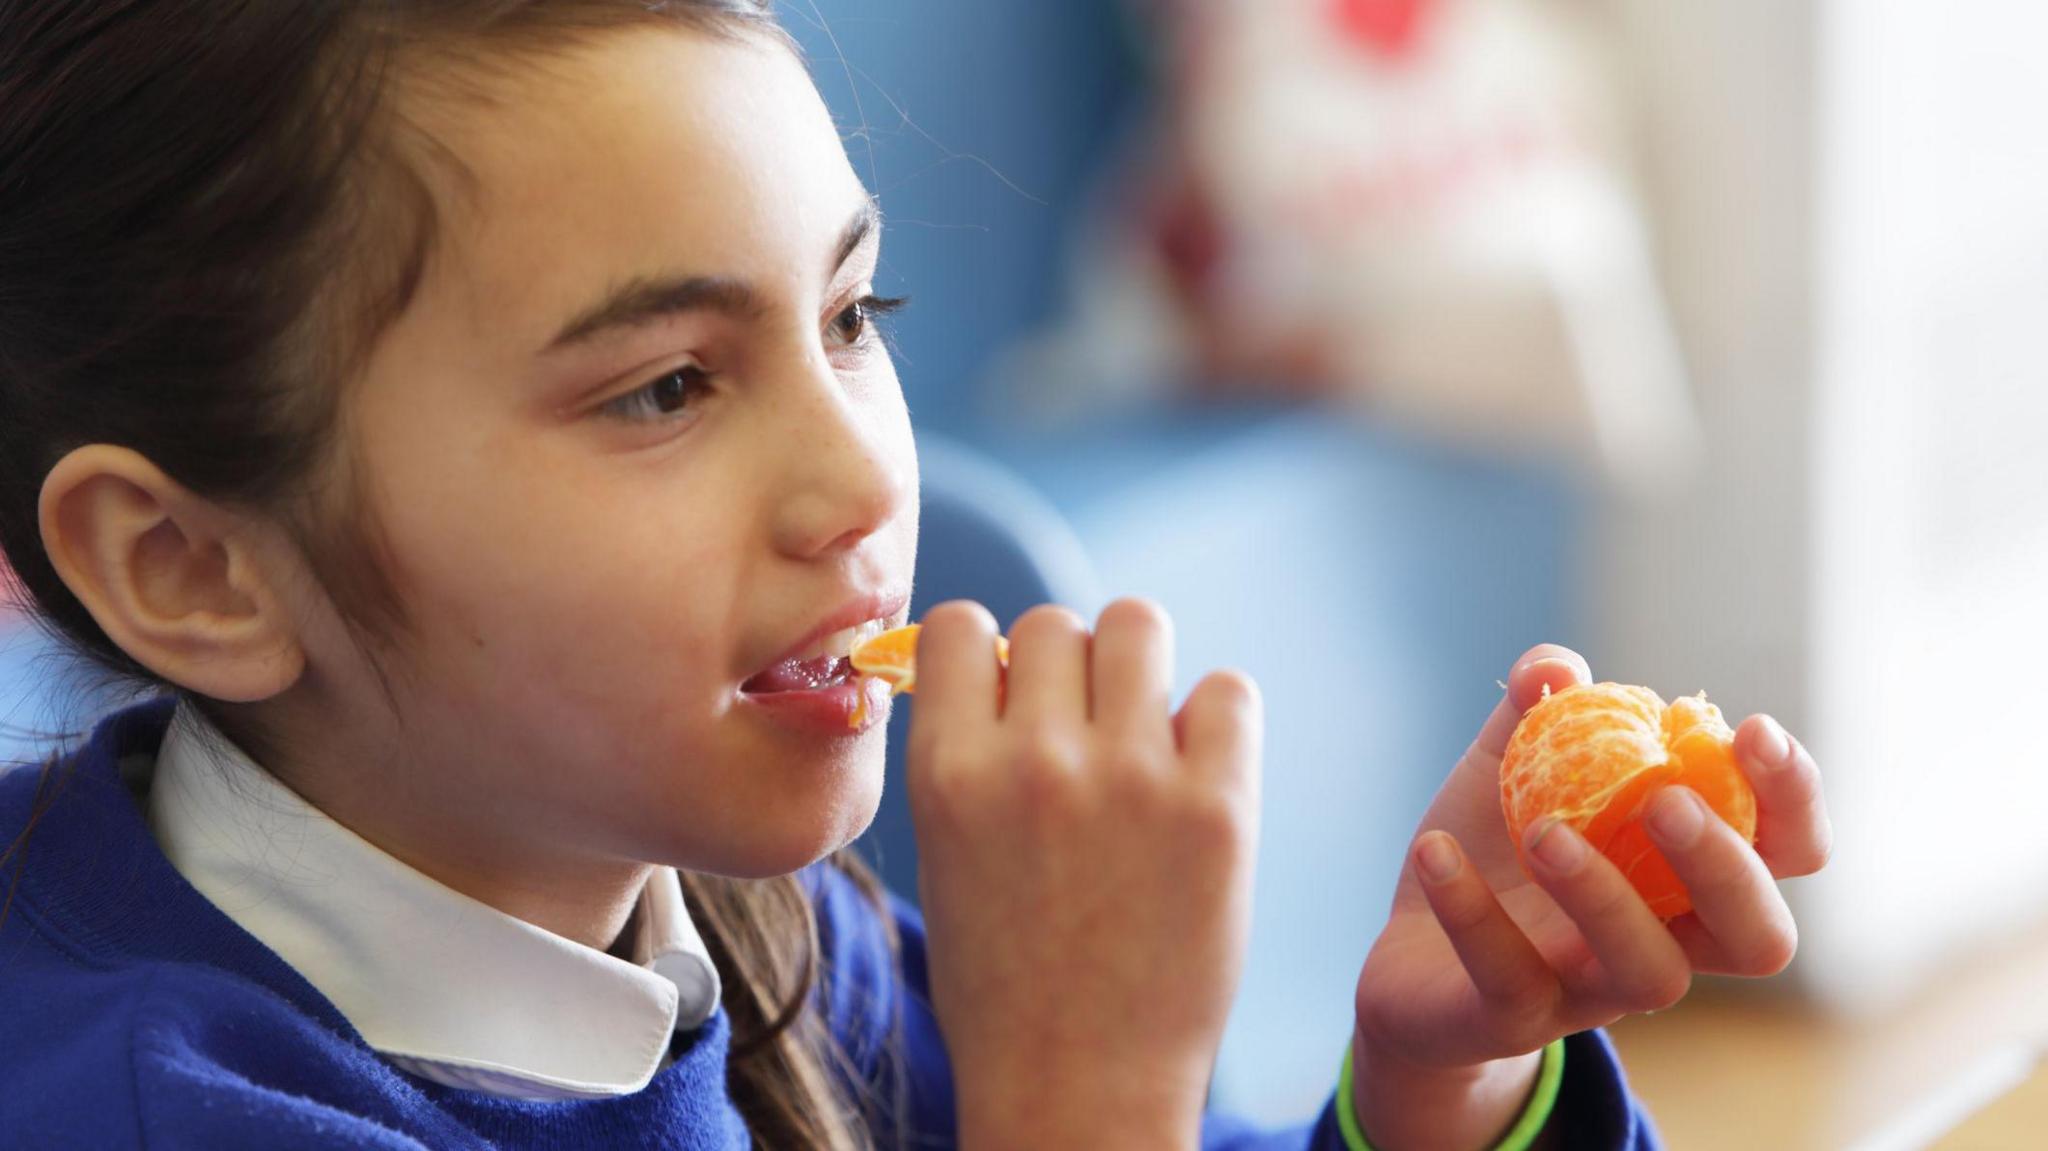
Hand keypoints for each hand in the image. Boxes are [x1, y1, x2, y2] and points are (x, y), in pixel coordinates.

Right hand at [906, 599, 1262, 1150]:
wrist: (1079, 1089)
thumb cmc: (1007, 983)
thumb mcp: (948, 857)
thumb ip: (968, 755)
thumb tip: (1003, 660)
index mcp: (948, 773)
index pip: (959, 623)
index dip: (988, 653)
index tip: (1009, 694)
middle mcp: (1034, 761)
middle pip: (1054, 621)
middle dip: (1069, 667)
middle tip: (1085, 735)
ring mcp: (1130, 780)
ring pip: (1137, 625)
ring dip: (1139, 669)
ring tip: (1144, 740)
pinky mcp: (1217, 809)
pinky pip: (1228, 691)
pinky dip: (1215, 721)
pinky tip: (1198, 776)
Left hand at [1350, 645, 1833, 1150]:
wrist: (1409, 958)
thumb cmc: (1494, 851)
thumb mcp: (1510, 765)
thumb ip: (1538, 708)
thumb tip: (1557, 667)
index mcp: (1687, 872)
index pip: (1788, 849)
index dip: (1791, 796)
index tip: (1752, 728)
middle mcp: (1665, 941)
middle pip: (1759, 936)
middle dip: (1726, 865)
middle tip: (1663, 801)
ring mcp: (1594, 991)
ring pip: (1650, 973)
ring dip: (1605, 895)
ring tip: (1543, 832)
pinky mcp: (1514, 1021)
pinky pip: (1510, 980)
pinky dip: (1472, 911)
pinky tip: (1435, 852)